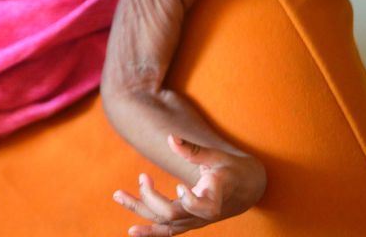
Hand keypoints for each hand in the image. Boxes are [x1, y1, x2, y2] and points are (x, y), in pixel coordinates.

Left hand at [113, 135, 265, 235]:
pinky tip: (132, 230)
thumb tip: (171, 138)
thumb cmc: (231, 168)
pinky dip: (149, 231)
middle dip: (151, 197)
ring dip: (140, 209)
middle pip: (173, 214)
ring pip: (164, 223)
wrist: (246, 189)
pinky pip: (167, 231)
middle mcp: (204, 214)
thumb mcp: (216, 156)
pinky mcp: (189, 223)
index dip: (189, 201)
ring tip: (118, 195)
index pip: (201, 208)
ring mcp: (195, 221)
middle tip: (142, 176)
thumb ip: (193, 150)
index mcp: (215, 196)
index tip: (180, 185)